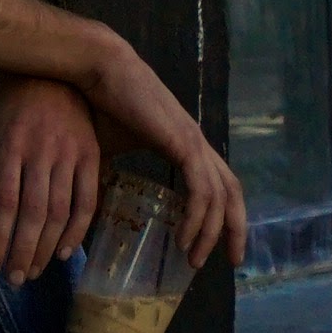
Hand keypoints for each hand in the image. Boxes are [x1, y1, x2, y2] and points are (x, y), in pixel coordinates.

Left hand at [0, 72, 102, 282]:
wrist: (51, 66)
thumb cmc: (8, 103)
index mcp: (10, 144)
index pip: (4, 202)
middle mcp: (42, 149)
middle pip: (34, 213)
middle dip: (22, 250)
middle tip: (13, 279)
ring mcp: (70, 152)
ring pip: (61, 210)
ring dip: (47, 248)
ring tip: (32, 272)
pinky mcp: (92, 153)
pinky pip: (89, 199)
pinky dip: (79, 229)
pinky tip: (64, 252)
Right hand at [84, 39, 248, 272]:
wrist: (96, 71)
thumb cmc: (98, 105)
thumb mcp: (110, 149)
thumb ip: (114, 175)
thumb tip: (96, 203)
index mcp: (185, 143)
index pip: (220, 183)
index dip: (226, 214)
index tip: (220, 246)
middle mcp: (196, 143)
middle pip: (232, 192)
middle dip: (235, 229)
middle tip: (231, 261)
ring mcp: (193, 141)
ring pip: (218, 197)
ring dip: (210, 232)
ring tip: (192, 259)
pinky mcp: (183, 143)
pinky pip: (201, 190)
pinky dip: (197, 218)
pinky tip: (183, 237)